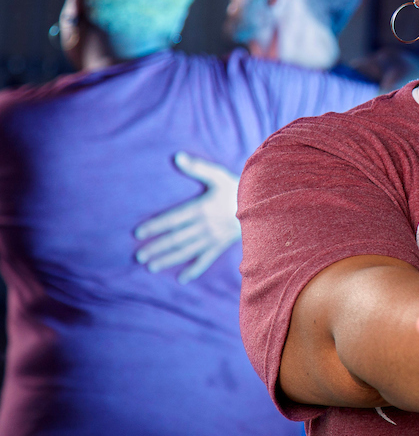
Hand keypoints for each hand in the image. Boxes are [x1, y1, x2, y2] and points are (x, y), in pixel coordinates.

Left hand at [134, 152, 241, 283]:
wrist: (264, 206)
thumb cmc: (238, 188)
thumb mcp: (218, 175)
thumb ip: (197, 167)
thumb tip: (176, 157)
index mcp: (201, 209)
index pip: (172, 219)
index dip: (155, 226)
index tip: (138, 234)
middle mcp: (205, 226)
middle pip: (176, 239)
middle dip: (157, 248)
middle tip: (139, 256)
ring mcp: (213, 238)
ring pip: (187, 251)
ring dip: (168, 259)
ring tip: (151, 267)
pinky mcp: (221, 246)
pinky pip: (206, 260)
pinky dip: (194, 270)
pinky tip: (181, 279)